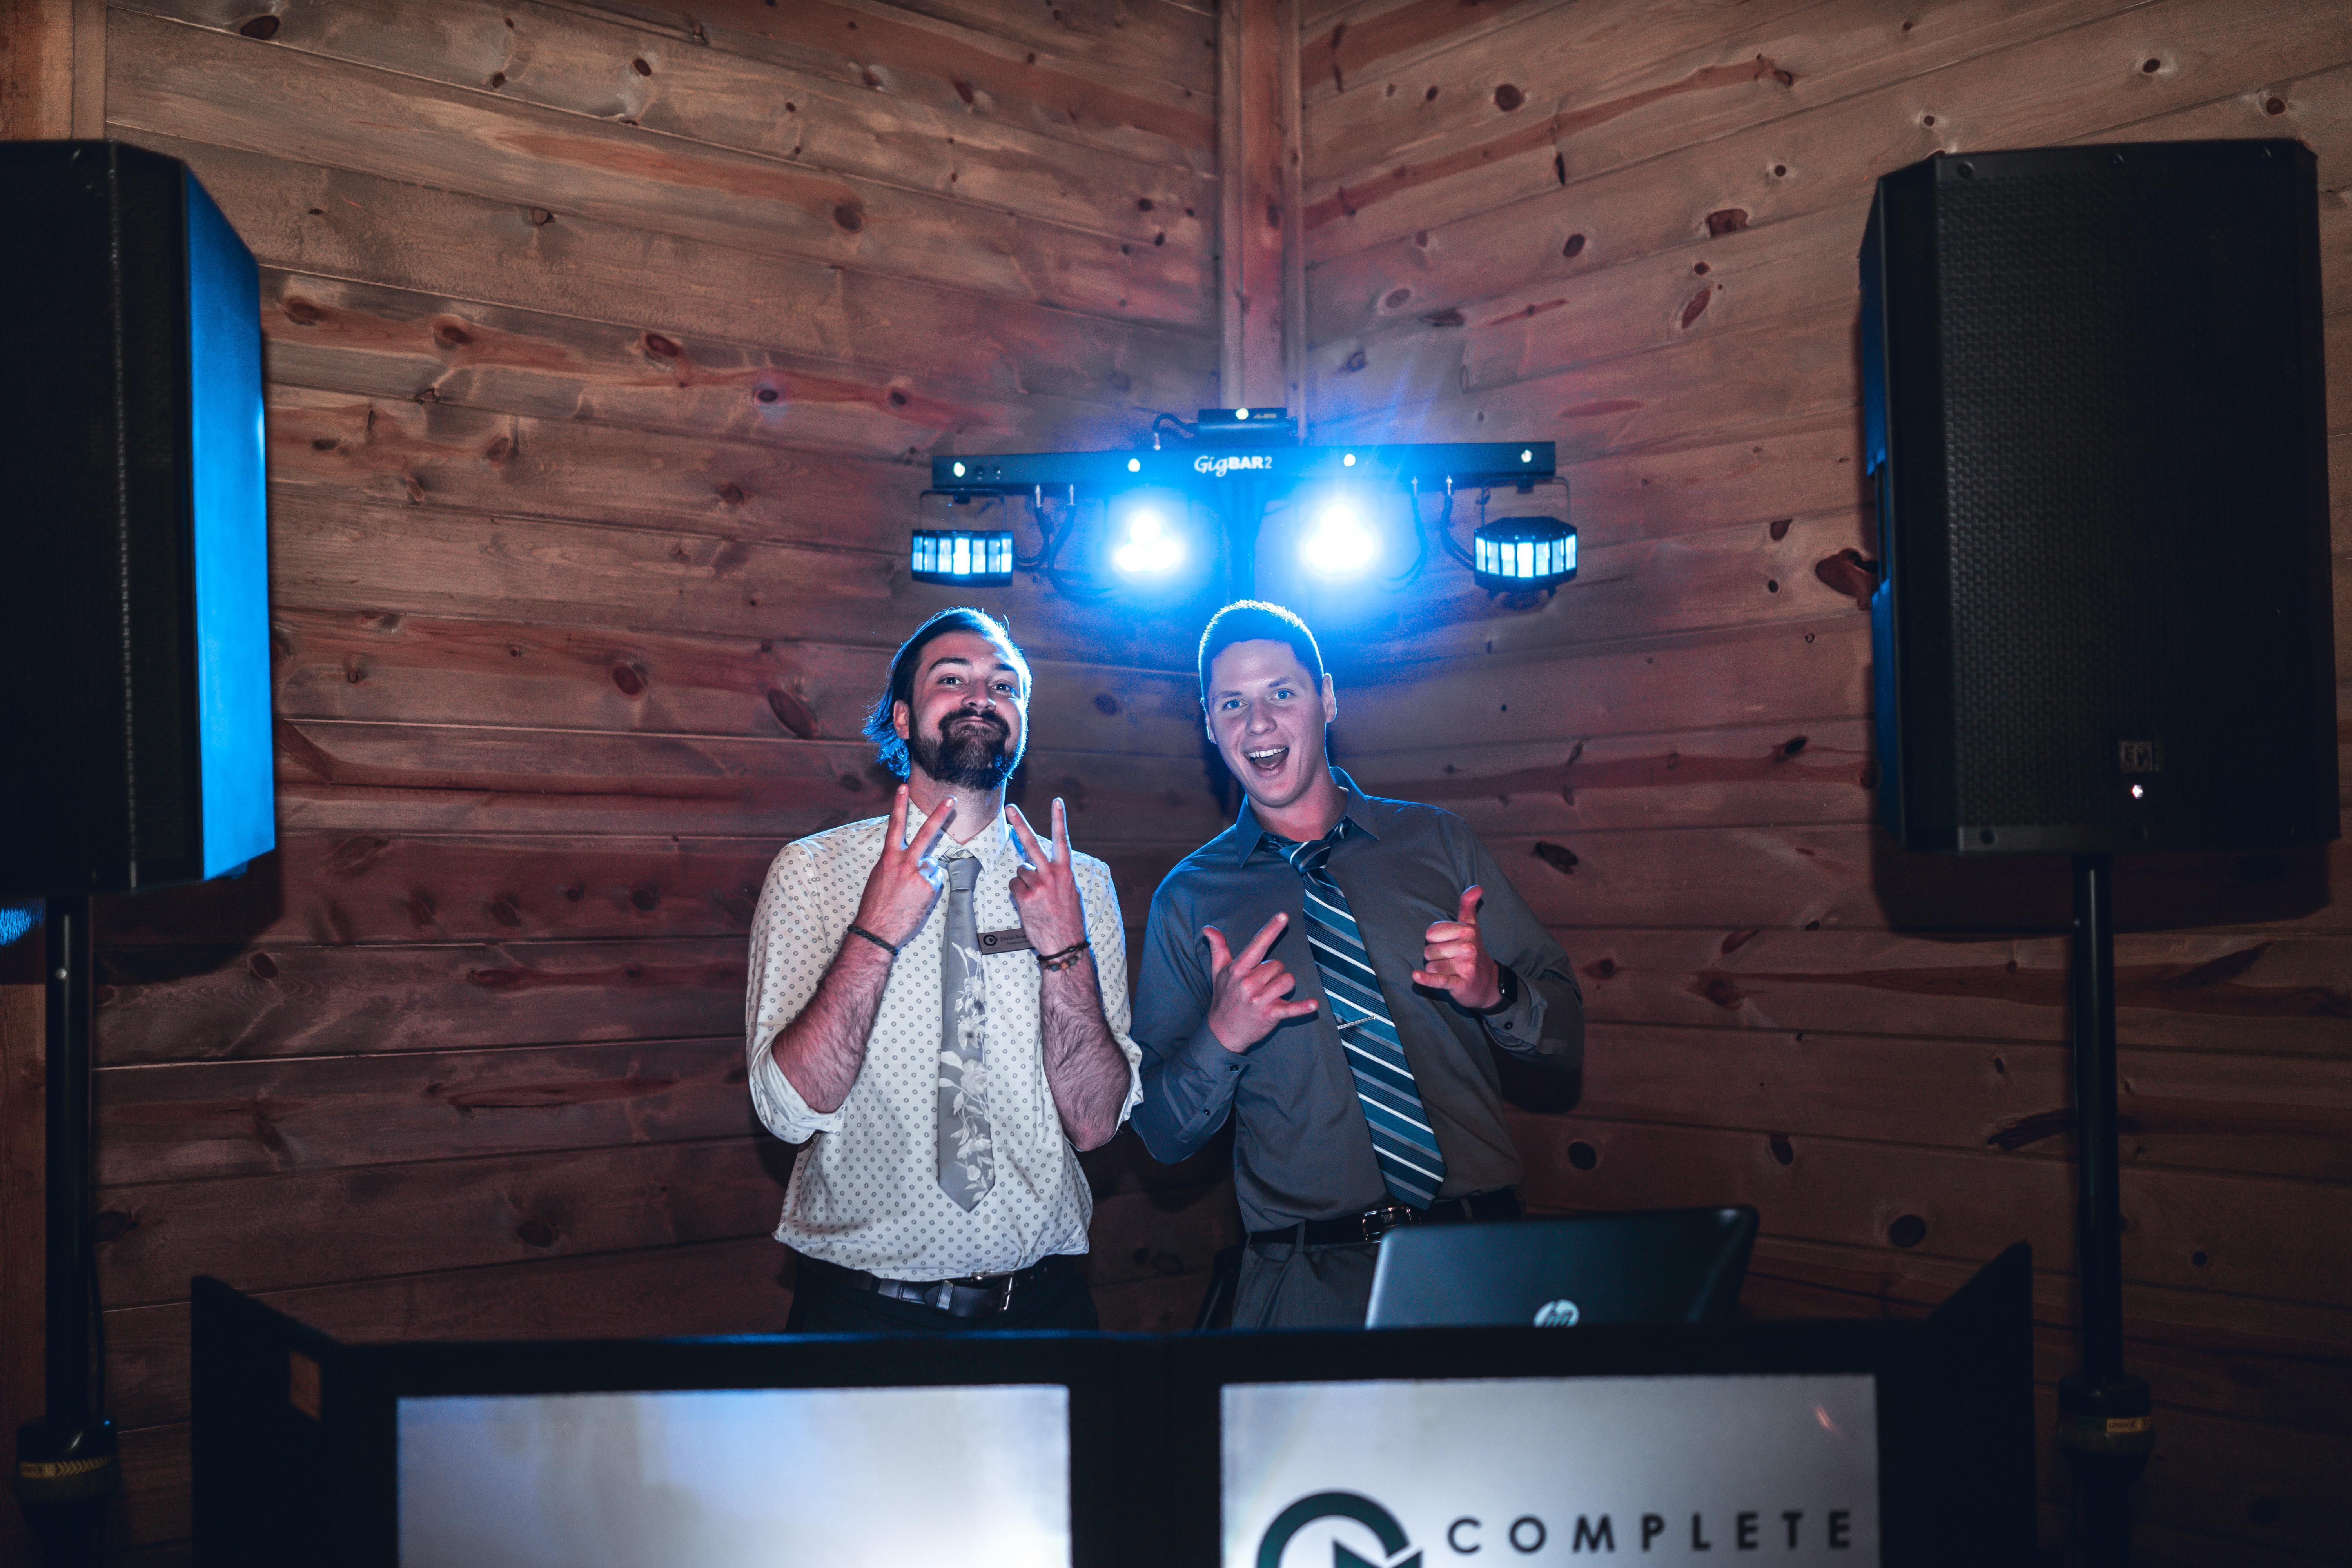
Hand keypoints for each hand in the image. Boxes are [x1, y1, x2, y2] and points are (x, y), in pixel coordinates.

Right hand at [852, 786, 954, 947]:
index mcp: (888, 858)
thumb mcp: (880, 877)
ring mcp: (919, 875)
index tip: (903, 787)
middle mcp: (904, 862)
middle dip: (940, 814)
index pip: (894, 825)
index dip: (898, 805)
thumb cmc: (876, 905)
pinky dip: (928, 888)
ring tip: (910, 892)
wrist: (876, 930)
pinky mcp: (929, 888)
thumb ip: (896, 863)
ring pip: (931, 866)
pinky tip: (916, 899)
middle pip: (926, 833)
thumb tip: (911, 860)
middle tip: (952, 799)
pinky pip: (935, 882)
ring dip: (925, 876)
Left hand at [1007, 798, 1086, 956]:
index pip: (1063, 840)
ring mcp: (1038, 886)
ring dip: (1023, 882)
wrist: (1065, 944)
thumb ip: (1058, 876)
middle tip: (1010, 807)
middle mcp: (1053, 875)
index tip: (1057, 801)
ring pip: (1020, 871)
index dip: (1059, 819)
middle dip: (1020, 823)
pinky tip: (1029, 905)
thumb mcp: (1071, 892)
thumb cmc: (1068, 919)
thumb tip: (1043, 868)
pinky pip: (1014, 886)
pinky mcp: (1025, 898)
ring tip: (1035, 898)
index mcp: (1066, 872)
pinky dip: (1018, 894)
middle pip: (1032, 843)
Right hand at [1203, 911, 1318, 1052]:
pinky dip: (1303, 1007)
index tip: (1283, 916)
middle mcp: (1249, 983)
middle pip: (1278, 965)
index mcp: (1238, 969)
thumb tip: (1208, 928)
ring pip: (1287, 980)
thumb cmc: (1224, 997)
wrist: (1222, 1031)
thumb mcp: (1218, 971)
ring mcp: (1260, 999)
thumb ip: (1218, 948)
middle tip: (1262, 983)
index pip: (1257, 944)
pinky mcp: (1270, 1015)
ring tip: (1272, 993)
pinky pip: (1291, 1008)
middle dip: (1274, 972)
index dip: (1271, 929)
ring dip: (1284, 985)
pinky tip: (1313, 1004)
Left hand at [1412, 886, 1501, 1009]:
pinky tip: (1416, 976)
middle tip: (1450, 960)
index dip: (1435, 940)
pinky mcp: (1461, 983)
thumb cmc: (1473, 951)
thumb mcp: (1471, 927)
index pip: (1430, 933)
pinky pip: (1438, 979)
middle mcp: (1468, 947)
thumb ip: (1468, 906)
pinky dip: (1426, 979)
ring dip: (1436, 970)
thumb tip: (1477, 886)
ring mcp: (1466, 966)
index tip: (1448, 944)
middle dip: (1435, 957)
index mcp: (1467, 930)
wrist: (1487, 983)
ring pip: (1431, 966)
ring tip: (1451, 970)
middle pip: (1429, 950)